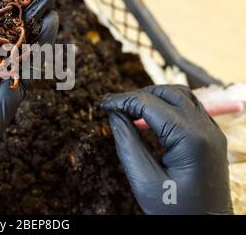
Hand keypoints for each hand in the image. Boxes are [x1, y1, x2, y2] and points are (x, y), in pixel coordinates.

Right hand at [100, 85, 231, 213]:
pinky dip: (167, 106)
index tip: (102, 104)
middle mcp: (206, 129)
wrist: (206, 227)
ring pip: (181, 96)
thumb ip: (127, 143)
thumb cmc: (175, 211)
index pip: (149, 104)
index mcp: (190, 139)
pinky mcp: (211, 137)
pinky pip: (189, 109)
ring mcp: (212, 132)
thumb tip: (114, 115)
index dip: (122, 101)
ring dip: (153, 97)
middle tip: (114, 105)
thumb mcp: (144, 180)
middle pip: (168, 93)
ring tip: (129, 109)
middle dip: (137, 95)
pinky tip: (149, 119)